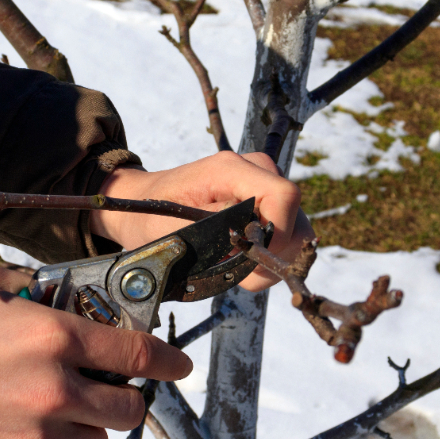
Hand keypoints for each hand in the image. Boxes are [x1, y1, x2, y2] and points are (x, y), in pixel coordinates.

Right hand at [0, 264, 192, 438]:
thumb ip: (29, 286)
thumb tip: (59, 293)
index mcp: (50, 335)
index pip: (135, 352)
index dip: (167, 360)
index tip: (179, 365)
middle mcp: (52, 388)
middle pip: (127, 409)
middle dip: (123, 398)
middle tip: (102, 387)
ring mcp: (30, 434)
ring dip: (88, 431)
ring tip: (60, 414)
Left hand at [88, 151, 314, 291]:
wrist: (143, 203)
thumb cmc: (150, 213)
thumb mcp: (173, 225)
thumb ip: (215, 227)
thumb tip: (253, 234)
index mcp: (232, 169)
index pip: (285, 196)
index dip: (279, 233)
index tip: (254, 258)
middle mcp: (255, 171)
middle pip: (296, 219)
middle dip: (273, 254)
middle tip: (238, 269)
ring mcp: (262, 185)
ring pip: (295, 233)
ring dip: (269, 261)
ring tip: (234, 266)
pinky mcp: (264, 201)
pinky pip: (285, 236)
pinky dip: (267, 257)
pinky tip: (240, 261)